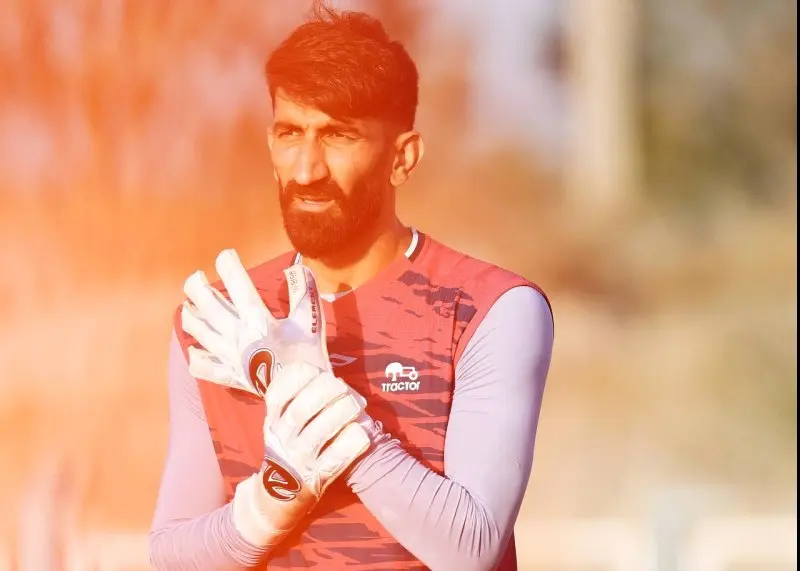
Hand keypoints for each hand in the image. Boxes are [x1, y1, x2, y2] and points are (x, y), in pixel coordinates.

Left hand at [180, 249, 329, 396]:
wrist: (302, 397)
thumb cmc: (308, 357)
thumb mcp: (310, 322)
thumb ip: (303, 292)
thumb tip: (298, 267)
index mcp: (257, 320)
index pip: (238, 285)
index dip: (228, 265)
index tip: (226, 256)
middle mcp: (236, 335)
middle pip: (206, 305)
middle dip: (196, 286)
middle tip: (197, 277)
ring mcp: (228, 356)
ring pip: (197, 331)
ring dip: (190, 314)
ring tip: (190, 305)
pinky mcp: (229, 374)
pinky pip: (202, 365)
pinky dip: (196, 355)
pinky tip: (195, 348)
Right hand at [231, 361, 371, 544]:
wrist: (279, 495)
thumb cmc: (290, 446)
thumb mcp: (281, 421)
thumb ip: (296, 396)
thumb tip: (321, 366)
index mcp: (273, 419)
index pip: (278, 392)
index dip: (300, 377)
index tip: (317, 372)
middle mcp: (282, 438)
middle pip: (301, 409)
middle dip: (327, 391)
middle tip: (342, 388)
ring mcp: (298, 459)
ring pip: (320, 431)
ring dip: (342, 412)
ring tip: (355, 406)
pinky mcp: (316, 478)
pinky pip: (336, 457)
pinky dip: (351, 442)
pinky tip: (360, 433)